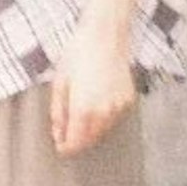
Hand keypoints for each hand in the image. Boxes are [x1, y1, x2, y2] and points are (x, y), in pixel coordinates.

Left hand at [49, 27, 136, 154]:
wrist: (105, 37)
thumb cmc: (78, 55)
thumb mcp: (60, 82)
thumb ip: (58, 112)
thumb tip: (58, 133)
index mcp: (84, 109)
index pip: (76, 142)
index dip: (67, 148)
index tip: (61, 148)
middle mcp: (104, 112)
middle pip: (91, 139)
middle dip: (78, 140)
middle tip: (66, 134)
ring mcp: (119, 107)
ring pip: (104, 130)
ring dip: (91, 129)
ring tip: (80, 114)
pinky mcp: (128, 101)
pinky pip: (114, 117)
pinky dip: (104, 117)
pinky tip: (96, 103)